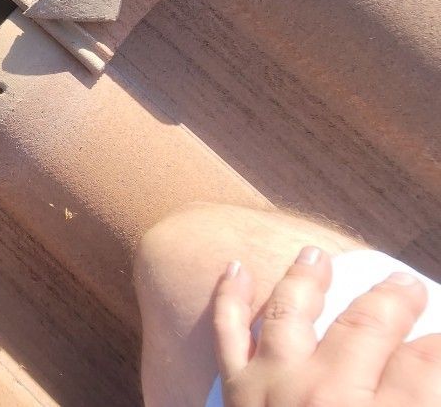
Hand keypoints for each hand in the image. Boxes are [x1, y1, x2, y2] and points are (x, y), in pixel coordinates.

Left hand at [213, 246, 440, 405]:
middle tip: (404, 282)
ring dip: (306, 279)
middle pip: (365, 327)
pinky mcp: (235, 393)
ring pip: (292, 314)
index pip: (425, 363)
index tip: (440, 333)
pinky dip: (229, 299)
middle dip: (391, 299)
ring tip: (315, 255)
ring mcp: (274, 389)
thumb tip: (426, 379)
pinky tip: (235, 269)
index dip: (439, 342)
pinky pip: (227, 336)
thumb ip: (414, 402)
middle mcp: (326, 396)